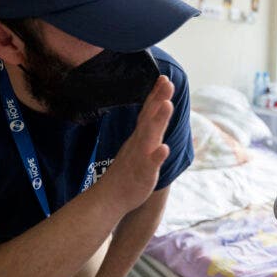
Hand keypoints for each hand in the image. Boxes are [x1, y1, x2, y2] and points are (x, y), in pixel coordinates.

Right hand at [100, 76, 173, 212]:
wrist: (109, 198)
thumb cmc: (128, 171)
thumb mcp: (140, 147)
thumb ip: (148, 130)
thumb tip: (155, 114)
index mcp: (140, 137)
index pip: (149, 112)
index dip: (156, 95)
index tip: (164, 78)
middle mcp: (140, 143)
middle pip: (150, 118)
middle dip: (158, 99)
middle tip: (167, 82)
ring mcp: (140, 157)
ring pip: (150, 136)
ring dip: (158, 120)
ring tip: (167, 105)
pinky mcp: (143, 174)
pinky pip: (150, 164)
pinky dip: (157, 156)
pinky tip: (164, 148)